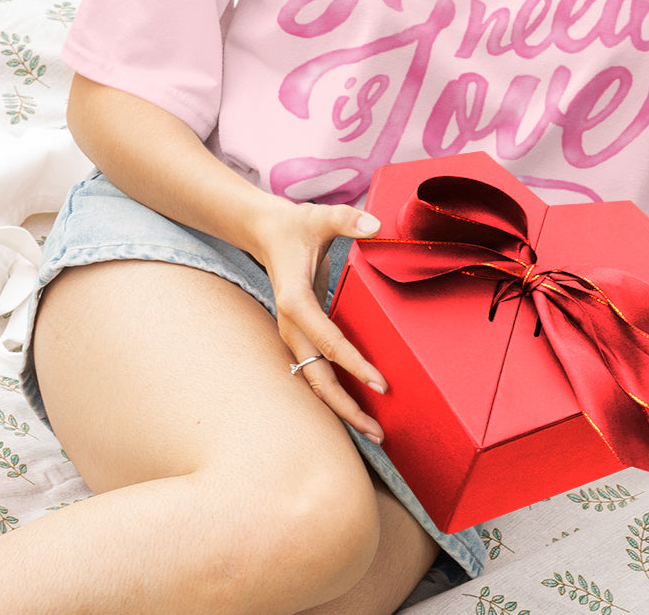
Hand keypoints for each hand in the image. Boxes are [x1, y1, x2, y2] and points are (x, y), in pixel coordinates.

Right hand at [249, 195, 389, 441]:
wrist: (267, 233)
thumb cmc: (296, 226)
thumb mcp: (320, 217)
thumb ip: (347, 220)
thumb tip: (375, 227)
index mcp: (294, 302)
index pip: (328, 342)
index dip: (354, 364)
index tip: (381, 384)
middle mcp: (291, 326)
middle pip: (317, 378)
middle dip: (346, 407)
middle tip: (379, 431)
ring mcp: (293, 335)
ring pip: (315, 381)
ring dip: (341, 407)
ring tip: (373, 430)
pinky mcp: (300, 337)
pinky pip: (318, 371)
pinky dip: (337, 391)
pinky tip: (358, 406)